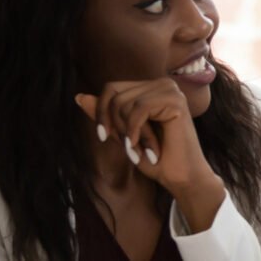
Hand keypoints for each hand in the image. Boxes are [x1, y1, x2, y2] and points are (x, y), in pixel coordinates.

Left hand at [76, 80, 225, 232]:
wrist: (181, 177)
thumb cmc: (156, 159)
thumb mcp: (122, 135)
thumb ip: (106, 115)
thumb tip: (79, 96)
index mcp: (151, 88)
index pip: (111, 88)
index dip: (101, 113)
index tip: (104, 137)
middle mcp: (162, 83)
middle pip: (115, 95)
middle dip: (115, 126)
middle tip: (130, 147)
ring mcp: (170, 90)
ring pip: (124, 103)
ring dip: (128, 133)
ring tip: (142, 148)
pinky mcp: (176, 101)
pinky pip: (139, 110)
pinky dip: (135, 132)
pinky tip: (148, 148)